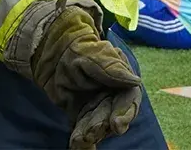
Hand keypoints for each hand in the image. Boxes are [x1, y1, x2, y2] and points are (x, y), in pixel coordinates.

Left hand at [31, 1, 141, 148]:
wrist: (55, 54)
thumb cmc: (80, 49)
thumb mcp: (96, 54)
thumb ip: (113, 68)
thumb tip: (135, 81)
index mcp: (122, 80)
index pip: (129, 100)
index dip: (125, 113)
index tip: (117, 124)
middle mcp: (113, 97)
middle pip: (113, 116)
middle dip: (103, 126)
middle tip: (92, 132)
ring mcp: (98, 108)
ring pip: (99, 126)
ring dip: (91, 134)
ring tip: (81, 139)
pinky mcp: (83, 116)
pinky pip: (84, 129)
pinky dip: (81, 139)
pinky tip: (76, 145)